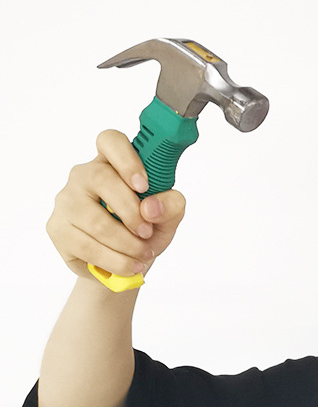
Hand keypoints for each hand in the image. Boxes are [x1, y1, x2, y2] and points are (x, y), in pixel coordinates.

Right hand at [47, 130, 185, 281]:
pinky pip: (87, 246)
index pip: (110, 141)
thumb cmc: (145, 230)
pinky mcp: (57, 228)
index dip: (127, 159)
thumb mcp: (168, 218)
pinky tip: (130, 265)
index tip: (144, 186)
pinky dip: (115, 260)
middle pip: (101, 178)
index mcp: (113, 163)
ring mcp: (67, 200)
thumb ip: (171, 205)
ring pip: (95, 220)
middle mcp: (84, 175)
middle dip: (131, 212)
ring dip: (127, 243)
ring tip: (143, 254)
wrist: (125, 263)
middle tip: (148, 232)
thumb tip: (151, 207)